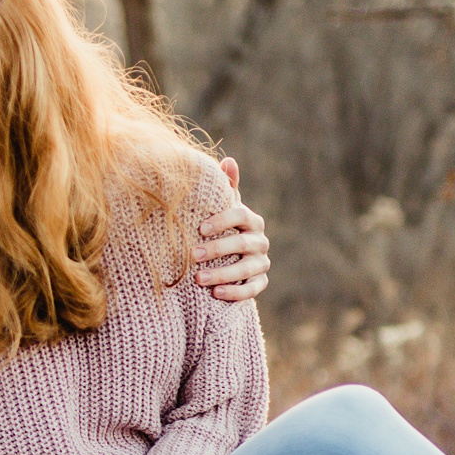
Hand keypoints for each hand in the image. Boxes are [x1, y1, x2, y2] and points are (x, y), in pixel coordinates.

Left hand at [194, 156, 269, 301]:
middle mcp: (260, 241)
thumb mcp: (222, 208)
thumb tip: (228, 160)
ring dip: (222, 274)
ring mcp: (261, 263)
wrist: (229, 258)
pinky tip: (215, 294)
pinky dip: (235, 292)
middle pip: (242, 244)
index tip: (199, 228)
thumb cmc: (221, 227)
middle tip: (192, 255)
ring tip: (198, 279)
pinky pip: (252, 289)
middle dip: (217, 249)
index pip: (240, 216)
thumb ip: (225, 187)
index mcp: (251, 220)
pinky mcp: (261, 282)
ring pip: (246, 269)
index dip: (222, 221)